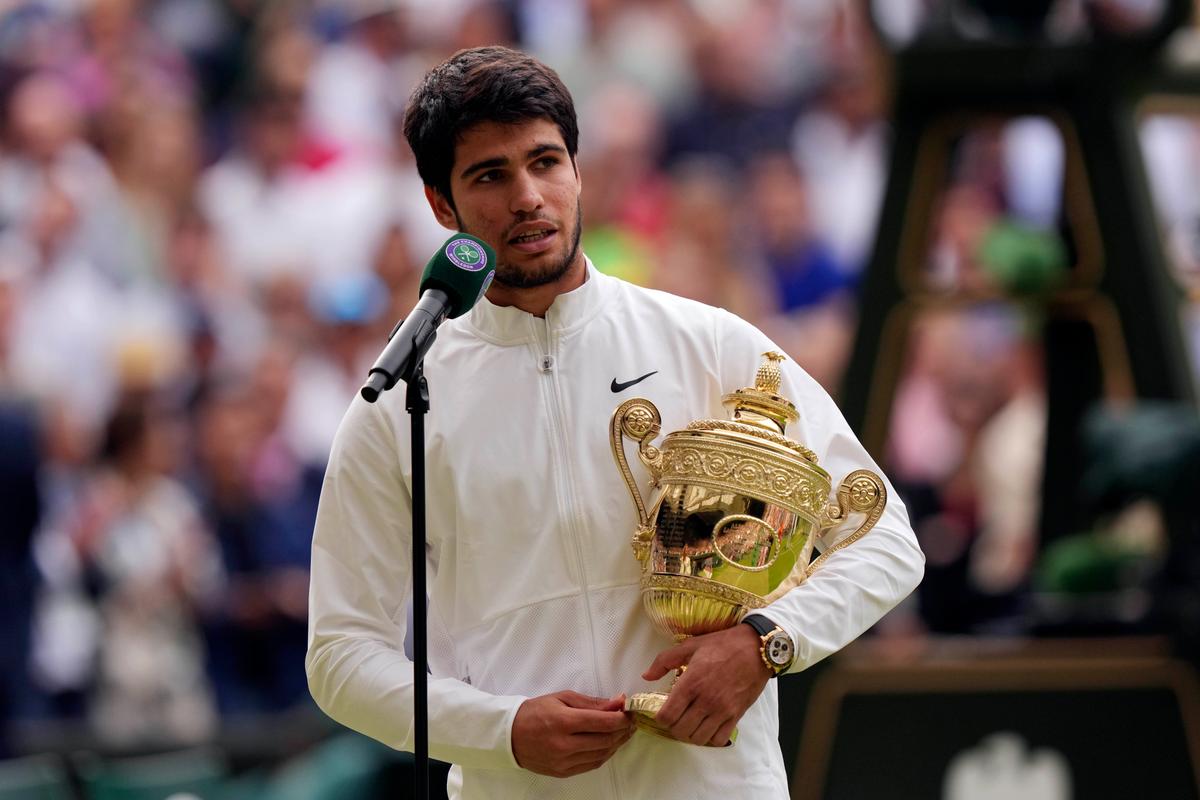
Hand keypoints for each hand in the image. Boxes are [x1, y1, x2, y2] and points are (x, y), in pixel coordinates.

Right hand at [512, 691, 635, 777]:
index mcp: (563, 722)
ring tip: (623, 732)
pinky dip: (604, 754)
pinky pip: (592, 764)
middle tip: (631, 721)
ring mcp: (563, 762)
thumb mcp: (562, 698)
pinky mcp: (563, 772)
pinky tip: (609, 744)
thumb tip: (617, 703)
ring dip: (617, 743)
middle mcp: (564, 745)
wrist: (510, 735)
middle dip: (623, 730)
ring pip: (602, 754)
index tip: (630, 711)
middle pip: (605, 740)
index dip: (622, 718)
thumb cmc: (536, 711)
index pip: (603, 722)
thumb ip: (592, 703)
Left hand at [642, 624, 772, 745]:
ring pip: (698, 738)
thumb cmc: (723, 645)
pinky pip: (718, 739)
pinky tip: (706, 726)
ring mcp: (721, 710)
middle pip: (680, 730)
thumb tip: (646, 676)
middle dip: (673, 727)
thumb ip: (664, 661)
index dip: (660, 717)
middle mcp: (705, 700)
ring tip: (689, 723)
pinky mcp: (736, 715)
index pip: (667, 715)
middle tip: (675, 718)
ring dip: (689, 734)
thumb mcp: (690, 645)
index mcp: (691, 683)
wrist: (756, 648)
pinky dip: (709, 738)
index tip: (661, 711)